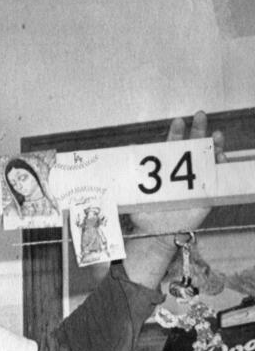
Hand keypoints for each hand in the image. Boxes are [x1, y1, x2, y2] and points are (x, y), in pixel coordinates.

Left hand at [128, 110, 226, 235]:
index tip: (178, 121)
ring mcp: (198, 181)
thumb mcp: (134, 193)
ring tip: (216, 134)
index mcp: (167, 169)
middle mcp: (184, 171)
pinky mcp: (208, 194)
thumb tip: (129, 150)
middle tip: (200, 115)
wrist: (156, 235)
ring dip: (214, 145)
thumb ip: (131, 173)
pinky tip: (220, 157)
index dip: (176, 132)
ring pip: (209, 158)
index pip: (172, 146)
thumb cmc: (145, 214)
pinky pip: (217, 177)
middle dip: (198, 129)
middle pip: (193, 146)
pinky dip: (220, 166)